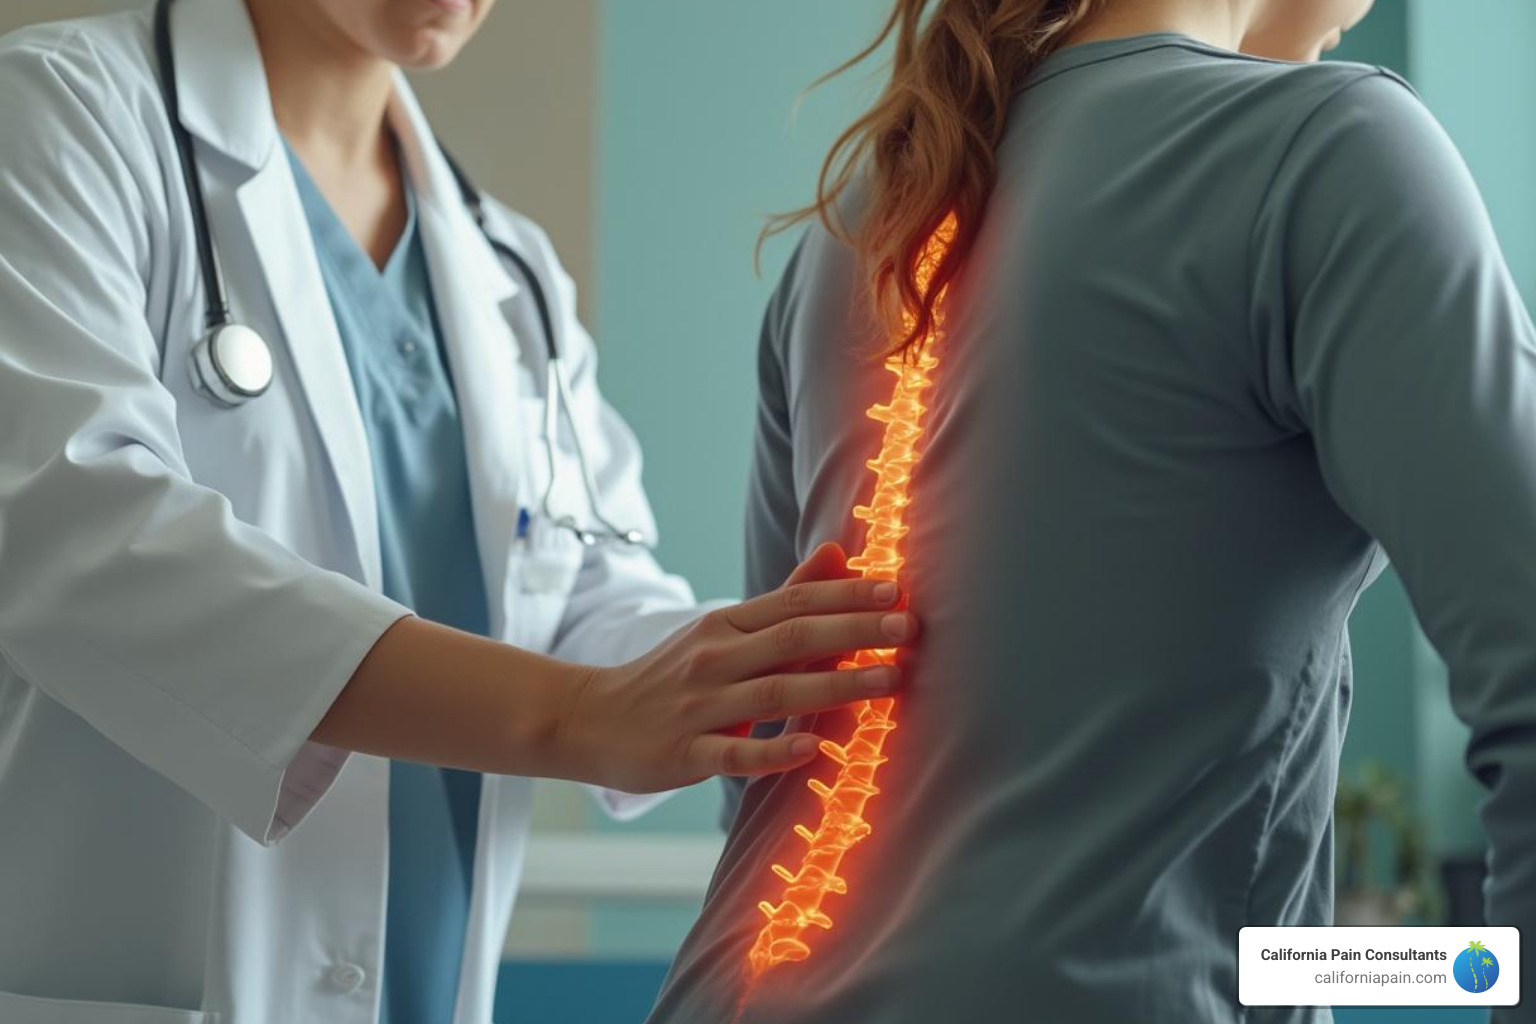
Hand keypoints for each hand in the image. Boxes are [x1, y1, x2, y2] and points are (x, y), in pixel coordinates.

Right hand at [553, 543, 914, 792]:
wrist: (590, 718)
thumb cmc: (672, 675)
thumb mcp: (723, 629)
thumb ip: (786, 597)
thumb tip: (840, 553)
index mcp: (727, 626)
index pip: (794, 602)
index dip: (847, 596)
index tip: (896, 591)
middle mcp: (715, 659)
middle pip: (793, 639)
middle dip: (855, 632)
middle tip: (908, 627)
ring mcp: (699, 706)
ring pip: (775, 692)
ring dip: (835, 686)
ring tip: (888, 681)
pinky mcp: (685, 753)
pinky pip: (735, 754)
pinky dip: (774, 751)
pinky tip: (813, 749)